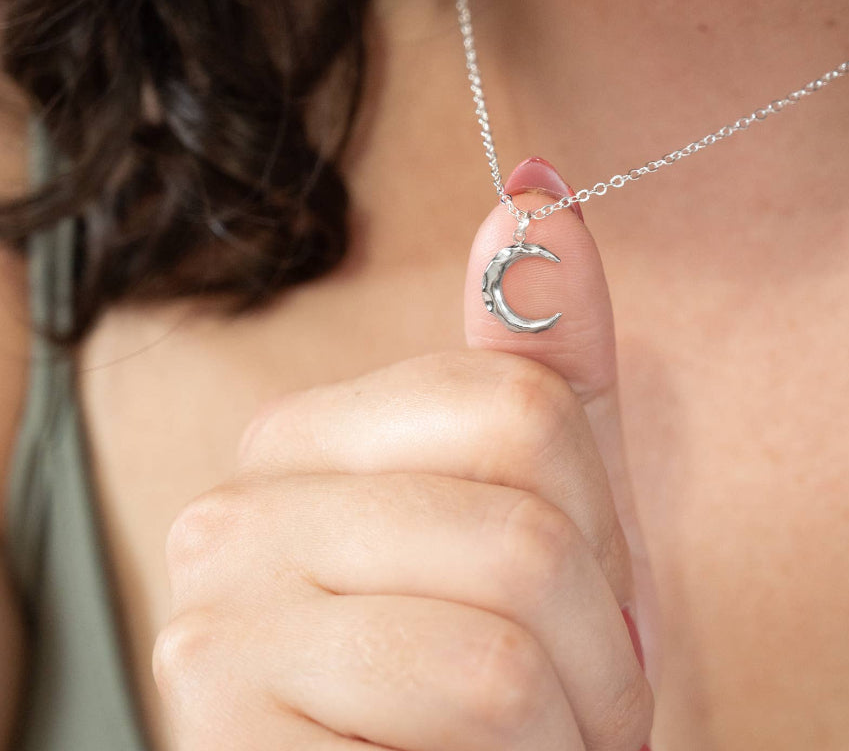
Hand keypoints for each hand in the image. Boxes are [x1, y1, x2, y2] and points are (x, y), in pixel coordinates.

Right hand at [154, 159, 654, 749]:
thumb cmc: (496, 694)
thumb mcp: (547, 510)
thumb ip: (541, 355)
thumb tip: (537, 190)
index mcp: (303, 440)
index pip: (513, 403)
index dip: (594, 524)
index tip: (577, 598)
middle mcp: (234, 509)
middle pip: (522, 507)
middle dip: (598, 630)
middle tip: (567, 692)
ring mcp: (214, 614)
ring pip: (510, 602)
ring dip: (577, 708)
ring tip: (534, 742)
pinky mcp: (221, 720)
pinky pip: (472, 690)